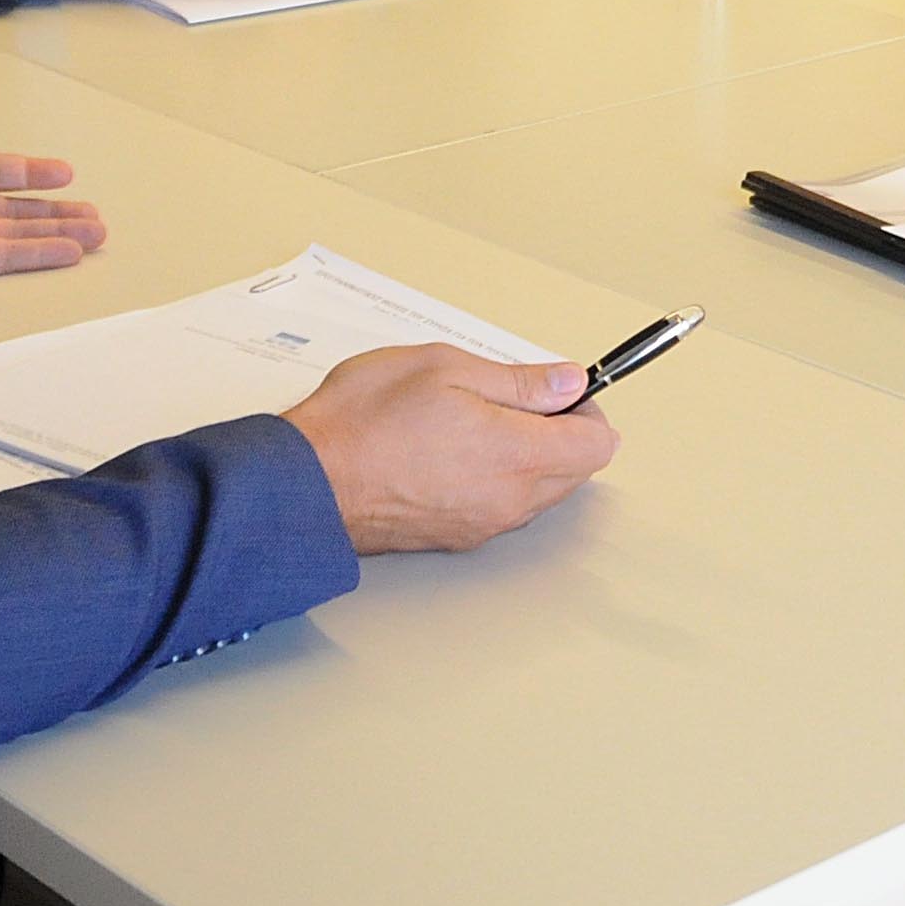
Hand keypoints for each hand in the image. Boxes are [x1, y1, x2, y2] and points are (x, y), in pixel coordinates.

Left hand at [0, 43, 102, 293]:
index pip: (6, 170)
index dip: (36, 172)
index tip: (67, 173)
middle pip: (21, 207)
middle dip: (58, 211)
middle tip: (95, 215)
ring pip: (21, 233)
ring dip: (59, 232)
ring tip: (97, 235)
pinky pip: (7, 257)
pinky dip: (41, 254)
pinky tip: (70, 252)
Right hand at [286, 342, 615, 553]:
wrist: (307, 483)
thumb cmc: (363, 421)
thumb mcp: (445, 368)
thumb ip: (519, 381)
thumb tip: (568, 382)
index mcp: (516, 454)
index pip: (597, 444)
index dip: (587, 409)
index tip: (559, 388)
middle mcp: (509, 499)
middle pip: (576, 472)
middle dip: (562, 432)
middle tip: (516, 398)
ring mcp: (484, 523)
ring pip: (542, 492)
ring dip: (532, 457)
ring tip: (480, 420)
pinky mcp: (457, 536)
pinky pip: (504, 507)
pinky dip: (501, 479)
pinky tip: (460, 450)